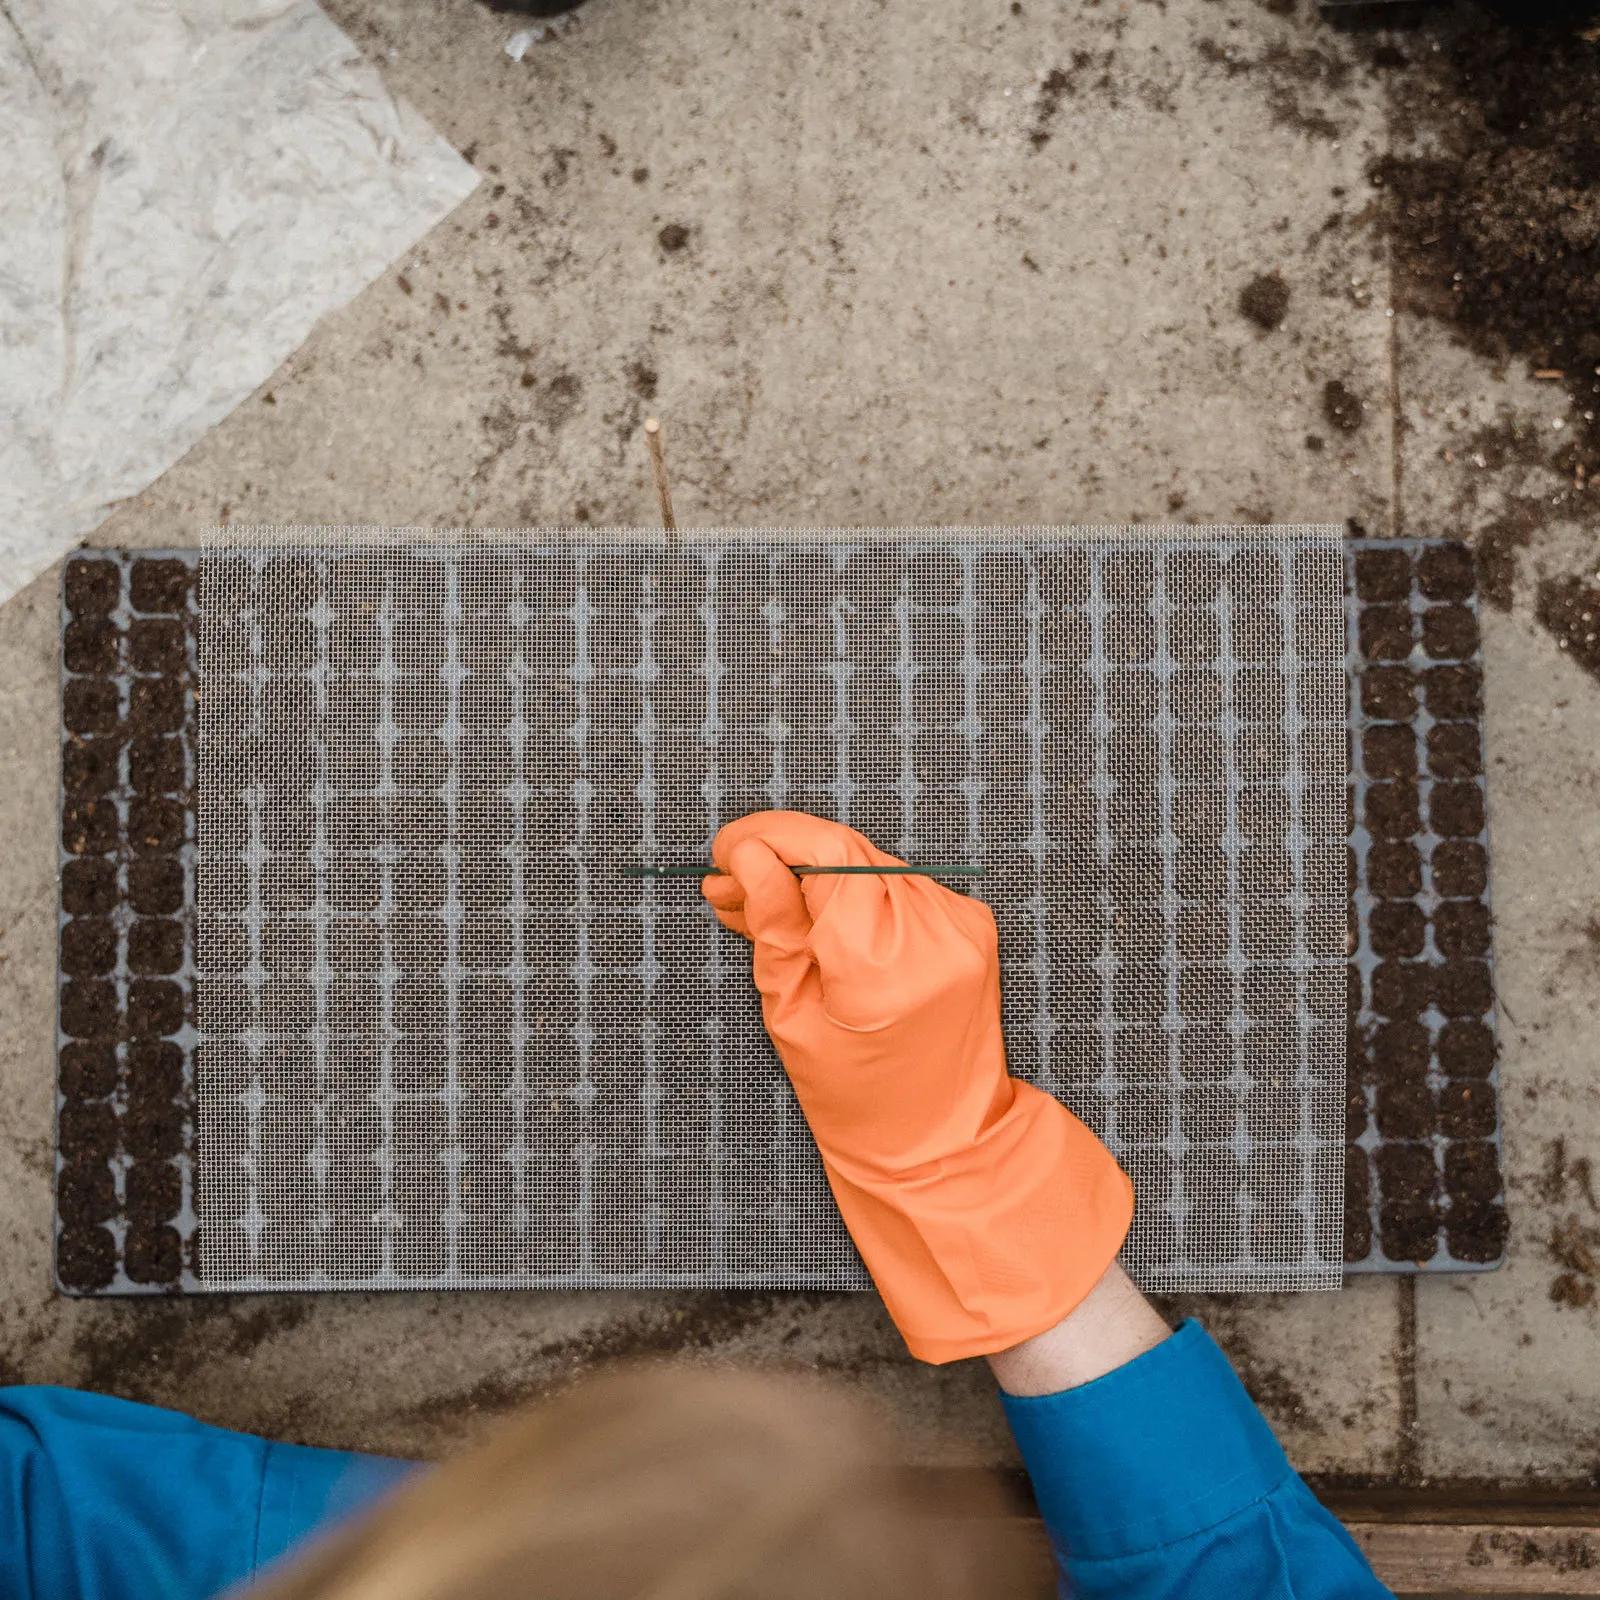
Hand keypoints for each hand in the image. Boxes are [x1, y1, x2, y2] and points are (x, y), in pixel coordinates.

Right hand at [704, 812, 1134, 1364]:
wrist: (942, 1140)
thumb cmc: (855, 1096)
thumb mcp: (792, 1016)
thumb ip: (774, 925)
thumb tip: (747, 856)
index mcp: (886, 964)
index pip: (828, 853)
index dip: (769, 838)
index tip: (724, 849)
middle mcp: (936, 933)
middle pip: (847, 852)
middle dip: (782, 858)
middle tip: (726, 885)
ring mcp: (962, 926)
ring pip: (869, 865)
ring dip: (813, 875)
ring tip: (759, 908)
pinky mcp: (972, 926)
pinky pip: (897, 886)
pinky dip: (852, 893)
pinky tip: (815, 920)